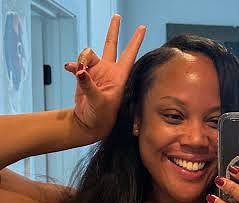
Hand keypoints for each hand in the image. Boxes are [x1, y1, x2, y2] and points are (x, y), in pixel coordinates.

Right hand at [64, 15, 145, 137]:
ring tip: (80, 73)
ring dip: (82, 59)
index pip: (129, 54)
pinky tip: (70, 69)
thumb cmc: (100, 118)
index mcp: (119, 77)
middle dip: (113, 30)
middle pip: (111, 45)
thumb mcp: (97, 101)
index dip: (135, 41)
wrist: (89, 124)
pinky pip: (78, 64)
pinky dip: (73, 66)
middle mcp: (109, 72)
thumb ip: (88, 84)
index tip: (143, 28)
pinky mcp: (85, 76)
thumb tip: (80, 70)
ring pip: (89, 54)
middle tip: (117, 17)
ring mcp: (97, 73)